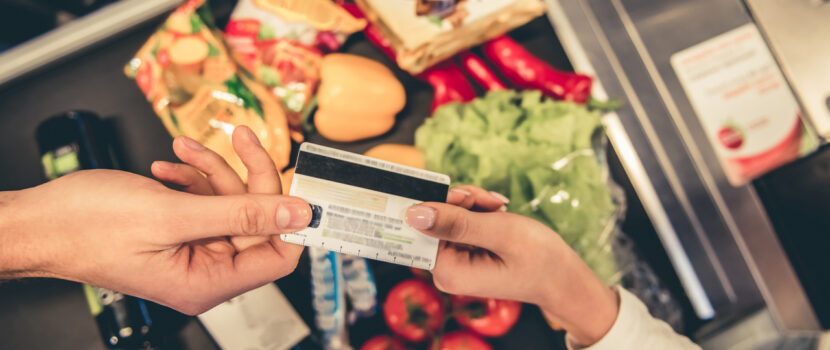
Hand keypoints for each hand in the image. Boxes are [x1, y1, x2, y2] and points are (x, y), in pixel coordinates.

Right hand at [0, 127, 309, 314]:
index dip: (290, 219)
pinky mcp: (180, 229)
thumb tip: (296, 214)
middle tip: (240, 140)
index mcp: (208, 282)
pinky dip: (193, 177)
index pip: (278, 257)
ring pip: (231, 203)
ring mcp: (193, 249)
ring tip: (186, 151)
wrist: (40, 219)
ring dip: (212, 170)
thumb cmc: (86, 227)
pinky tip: (172, 165)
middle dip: (245, 177)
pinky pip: (206, 199)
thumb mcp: (173, 214)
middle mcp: (205, 270)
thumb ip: (242, 213)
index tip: (295, 183)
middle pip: (258, 220)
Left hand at [405, 186, 618, 345]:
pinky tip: (498, 212)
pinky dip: (478, 211)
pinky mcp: (464, 253)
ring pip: (448, 216)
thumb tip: (412, 214)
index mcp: (448, 272)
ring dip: (473, 204)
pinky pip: (460, 222)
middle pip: (434, 220)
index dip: (440, 204)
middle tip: (493, 202)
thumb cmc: (538, 258)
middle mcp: (445, 271)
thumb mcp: (498, 232)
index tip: (468, 197)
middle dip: (462, 202)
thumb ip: (455, 222)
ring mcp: (454, 262)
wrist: (563, 276)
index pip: (421, 227)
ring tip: (500, 207)